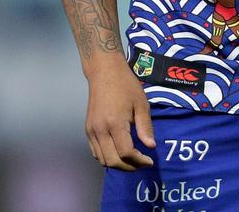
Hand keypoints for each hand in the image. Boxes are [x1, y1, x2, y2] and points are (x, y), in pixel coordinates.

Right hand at [85, 56, 155, 170]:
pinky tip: (118, 152)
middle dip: (129, 167)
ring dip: (118, 164)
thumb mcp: (141, 103)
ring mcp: (91, 131)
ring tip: (132, 160)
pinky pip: (96, 152)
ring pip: (102, 160)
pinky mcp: (88, 130)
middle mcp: (100, 131)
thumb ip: (145, 127)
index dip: (139, 161)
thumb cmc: (126, 85)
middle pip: (113, 161)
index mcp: (115, 124)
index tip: (150, 160)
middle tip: (142, 163)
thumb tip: (150, 146)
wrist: (104, 72)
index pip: (126, 153)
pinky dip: (107, 158)